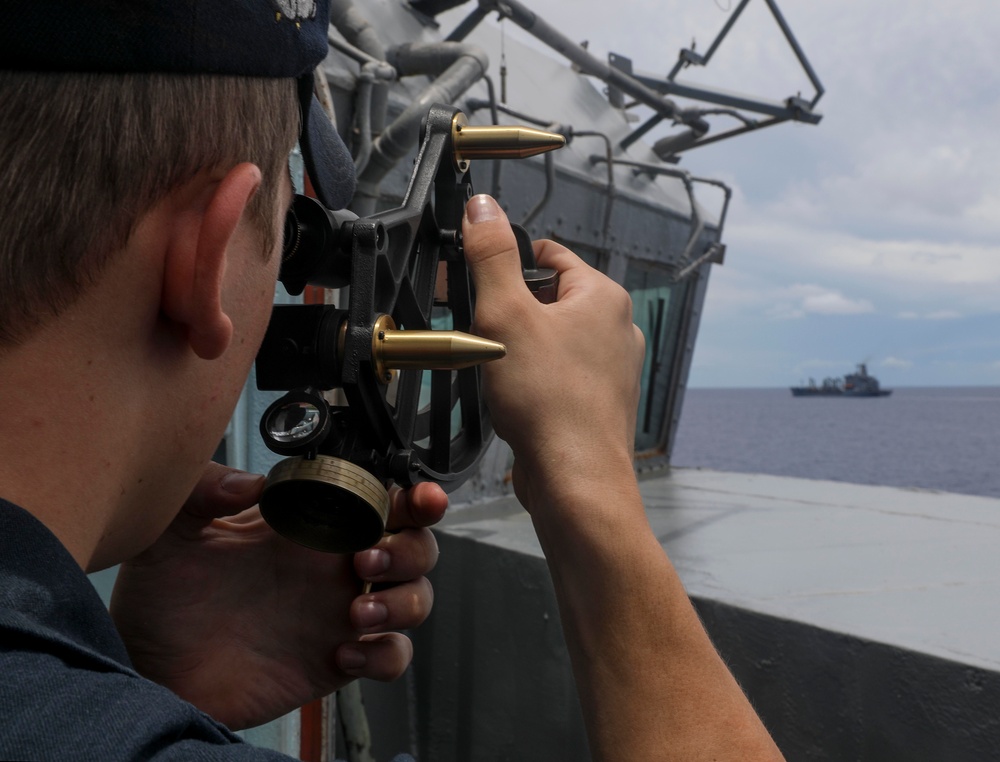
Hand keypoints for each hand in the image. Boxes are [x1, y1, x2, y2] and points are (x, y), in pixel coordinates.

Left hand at [109, 462, 446, 729]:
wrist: (148, 665)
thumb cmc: (163, 593)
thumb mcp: (172, 528)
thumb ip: (204, 491)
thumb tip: (250, 481)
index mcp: (312, 526)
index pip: (380, 500)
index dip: (412, 496)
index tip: (417, 498)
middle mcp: (336, 566)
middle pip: (415, 546)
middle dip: (411, 548)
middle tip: (368, 558)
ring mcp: (341, 615)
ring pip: (415, 600)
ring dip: (403, 602)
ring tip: (358, 613)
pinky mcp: (337, 661)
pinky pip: (390, 657)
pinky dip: (383, 654)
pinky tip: (345, 654)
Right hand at [461, 195, 644, 506]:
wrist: (575, 478)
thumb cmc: (550, 403)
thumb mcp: (505, 314)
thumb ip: (492, 256)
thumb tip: (484, 208)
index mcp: (603, 298)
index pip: (550, 255)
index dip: (508, 262)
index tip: (479, 279)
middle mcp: (617, 329)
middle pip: (549, 298)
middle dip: (510, 310)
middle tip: (482, 330)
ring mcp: (611, 368)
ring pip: (552, 339)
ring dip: (518, 347)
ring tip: (496, 367)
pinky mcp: (598, 402)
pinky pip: (558, 374)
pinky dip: (532, 378)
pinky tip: (514, 397)